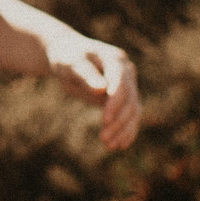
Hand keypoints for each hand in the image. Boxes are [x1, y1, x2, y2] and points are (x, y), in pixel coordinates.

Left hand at [45, 33, 140, 150]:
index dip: (115, 102)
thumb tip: (102, 89)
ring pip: (133, 110)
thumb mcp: (70, 64)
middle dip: (118, 120)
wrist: (68, 55)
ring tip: (109, 145)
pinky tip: (120, 145)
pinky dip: (127, 130)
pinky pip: (130, 115)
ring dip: (123, 129)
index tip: (105, 120)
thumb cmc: (66, 57)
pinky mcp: (124, 96)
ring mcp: (128, 84)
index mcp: (115, 59)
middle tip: (104, 139)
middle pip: (129, 99)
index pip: (121, 82)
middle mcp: (127, 71)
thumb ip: (85, 74)